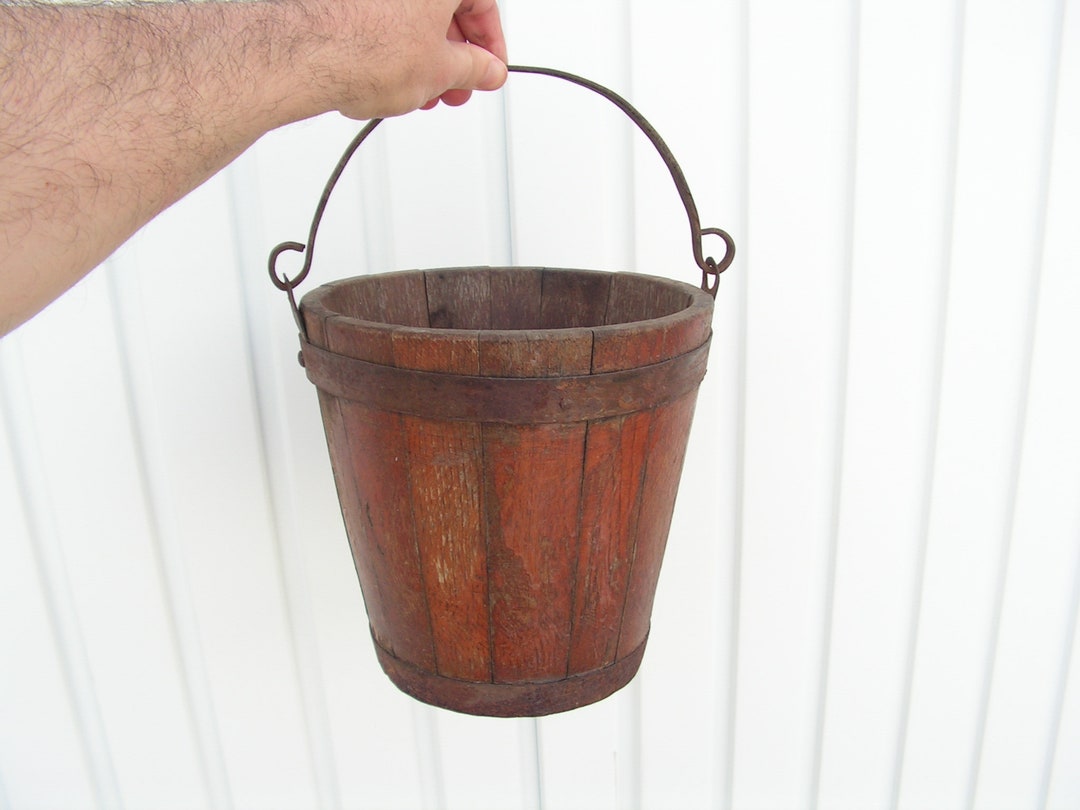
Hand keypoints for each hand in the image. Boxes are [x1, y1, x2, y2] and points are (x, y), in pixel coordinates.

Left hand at [301, 0, 507, 119]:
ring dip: (424, 55)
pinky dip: (394, 45)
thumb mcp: (441, 70)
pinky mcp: (346, 3)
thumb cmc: (366, 52)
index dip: (490, 43)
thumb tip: (486, 70)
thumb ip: (473, 69)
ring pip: (412, 15)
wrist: (307, 55)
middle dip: (454, 54)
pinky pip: (383, 17)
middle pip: (444, 7)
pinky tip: (392, 77)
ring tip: (421, 91)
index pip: (483, 3)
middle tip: (456, 85)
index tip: (489, 69)